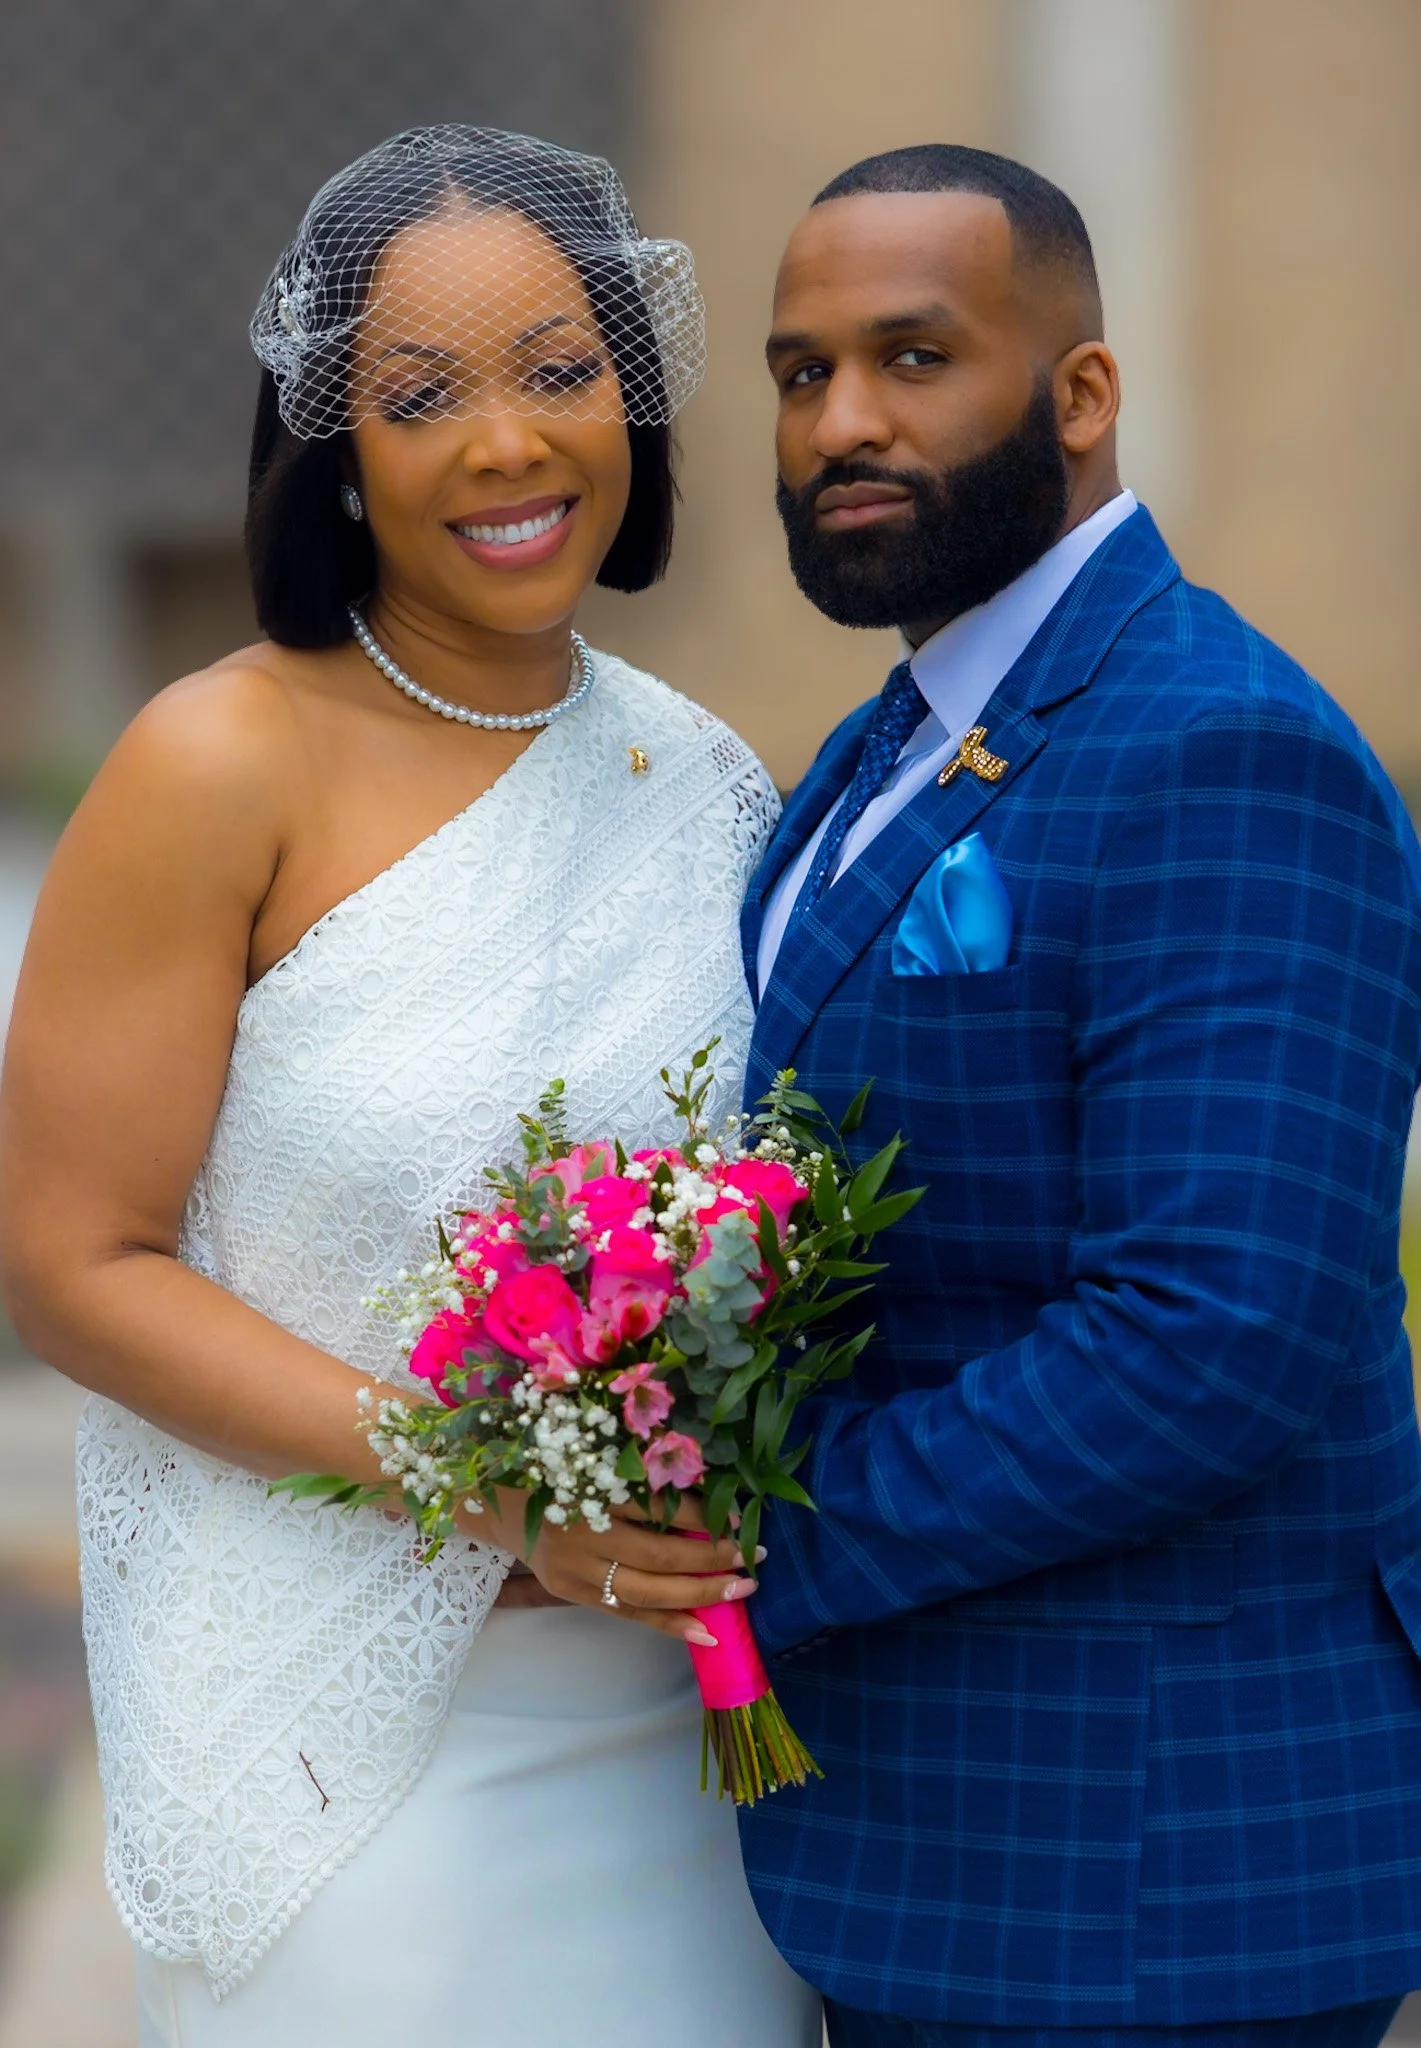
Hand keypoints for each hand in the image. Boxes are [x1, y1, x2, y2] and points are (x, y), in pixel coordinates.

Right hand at [473, 1488, 758, 1645]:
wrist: (501, 1504)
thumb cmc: (561, 1472)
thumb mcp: (596, 1460)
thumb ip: (640, 1474)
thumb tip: (708, 1488)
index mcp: (591, 1486)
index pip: (658, 1506)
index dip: (701, 1514)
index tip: (739, 1517)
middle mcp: (583, 1530)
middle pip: (659, 1553)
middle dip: (712, 1557)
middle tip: (752, 1557)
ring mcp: (576, 1569)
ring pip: (648, 1590)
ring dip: (700, 1593)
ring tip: (741, 1589)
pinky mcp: (572, 1593)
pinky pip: (628, 1613)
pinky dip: (669, 1624)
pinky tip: (706, 1633)